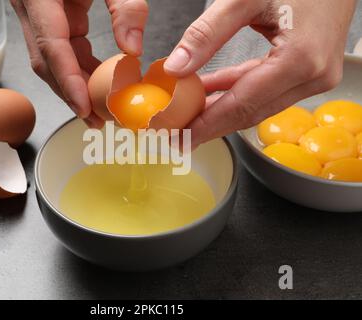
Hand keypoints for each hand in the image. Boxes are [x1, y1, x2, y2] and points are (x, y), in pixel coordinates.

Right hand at [11, 0, 148, 127]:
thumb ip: (125, 7)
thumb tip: (133, 51)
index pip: (51, 46)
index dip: (68, 80)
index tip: (84, 107)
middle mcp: (32, 9)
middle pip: (48, 63)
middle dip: (72, 95)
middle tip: (98, 120)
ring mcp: (39, 17)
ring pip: (52, 63)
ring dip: (76, 89)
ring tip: (100, 113)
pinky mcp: (53, 21)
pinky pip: (62, 53)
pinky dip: (81, 72)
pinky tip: (99, 87)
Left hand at [164, 0, 355, 147]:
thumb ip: (207, 33)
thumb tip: (176, 68)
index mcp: (300, 59)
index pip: (241, 104)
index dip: (207, 124)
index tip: (181, 137)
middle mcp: (313, 76)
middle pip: (250, 112)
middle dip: (211, 125)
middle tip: (179, 135)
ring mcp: (315, 77)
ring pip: (257, 105)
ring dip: (222, 108)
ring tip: (188, 114)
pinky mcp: (310, 72)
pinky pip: (266, 90)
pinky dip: (237, 91)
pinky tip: (211, 93)